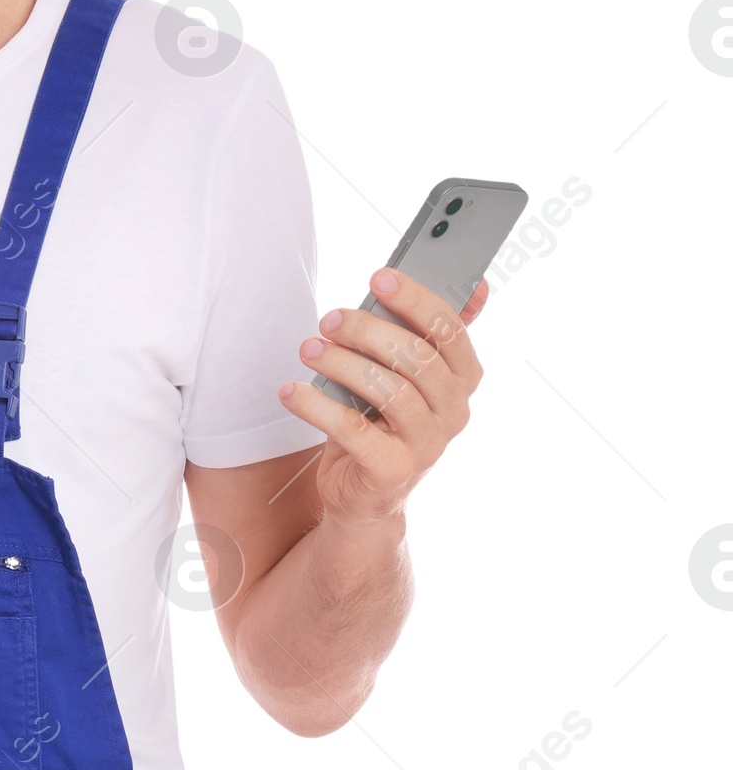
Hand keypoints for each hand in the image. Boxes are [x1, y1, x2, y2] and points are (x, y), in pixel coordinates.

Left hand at [281, 267, 489, 525]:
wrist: (364, 493)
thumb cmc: (380, 419)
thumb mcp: (404, 373)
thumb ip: (425, 331)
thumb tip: (477, 284)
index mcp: (462, 379)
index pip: (450, 331)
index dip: (416, 300)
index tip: (379, 277)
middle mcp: (453, 413)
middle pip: (417, 359)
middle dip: (367, 331)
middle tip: (328, 320)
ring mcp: (427, 446)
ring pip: (389, 391)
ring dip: (341, 363)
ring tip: (309, 349)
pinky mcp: (391, 471)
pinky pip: (353, 430)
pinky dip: (316, 405)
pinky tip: (292, 389)